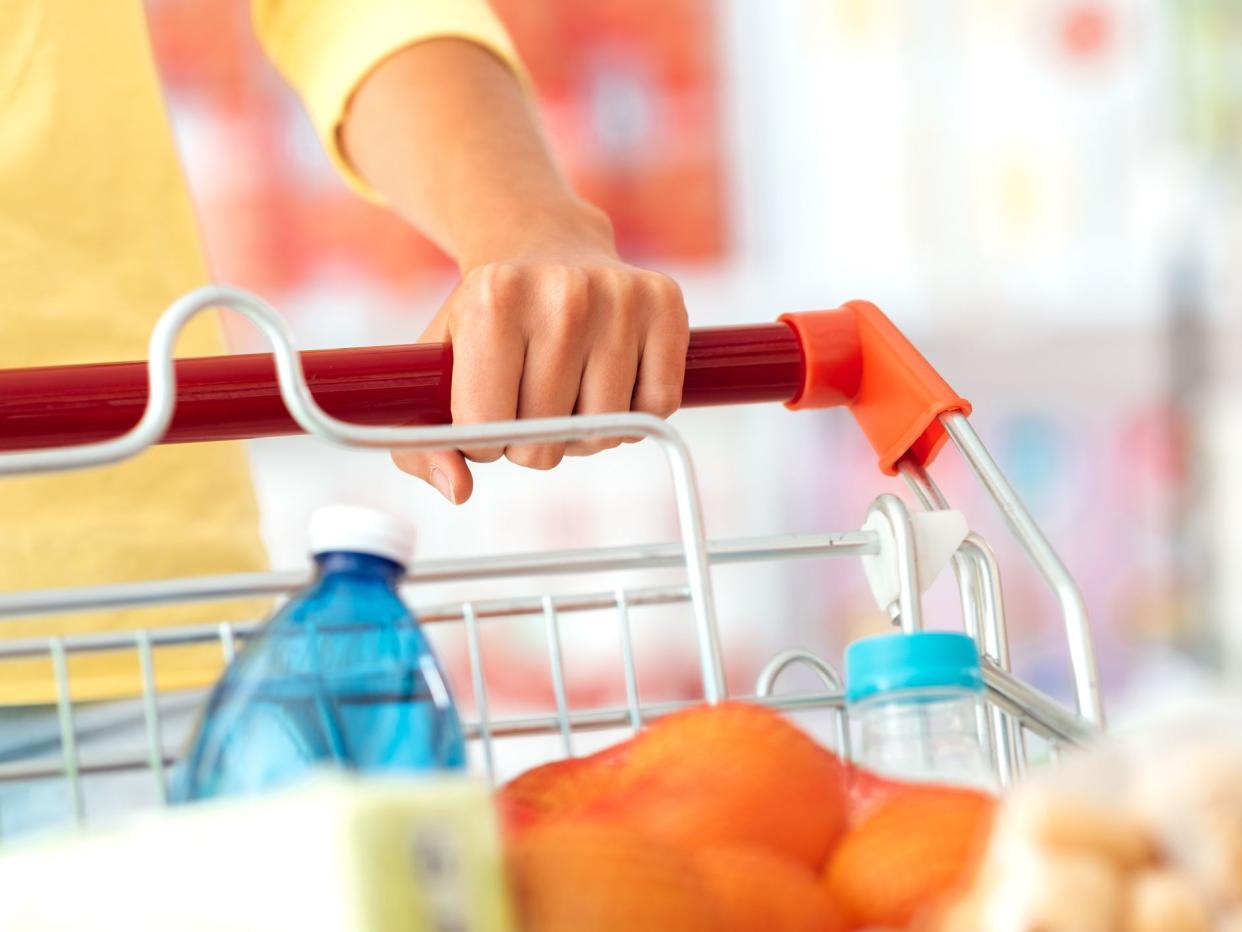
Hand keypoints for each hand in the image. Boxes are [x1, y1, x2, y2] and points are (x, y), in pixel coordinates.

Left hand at [391, 204, 688, 503]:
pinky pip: (658, 407)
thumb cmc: (486, 321)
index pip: (488, 428)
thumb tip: (459, 490)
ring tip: (568, 393)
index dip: (483, 441)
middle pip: (547, 439)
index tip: (486, 413)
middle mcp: (562, 291)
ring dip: (584, 433)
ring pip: (607, 430)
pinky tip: (610, 383)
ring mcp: (621, 294)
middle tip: (528, 401)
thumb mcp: (436, 369)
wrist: (543, 243)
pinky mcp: (666, 302)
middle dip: (533, 441)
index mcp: (493, 300)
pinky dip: (634, 415)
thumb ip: (423, 444)